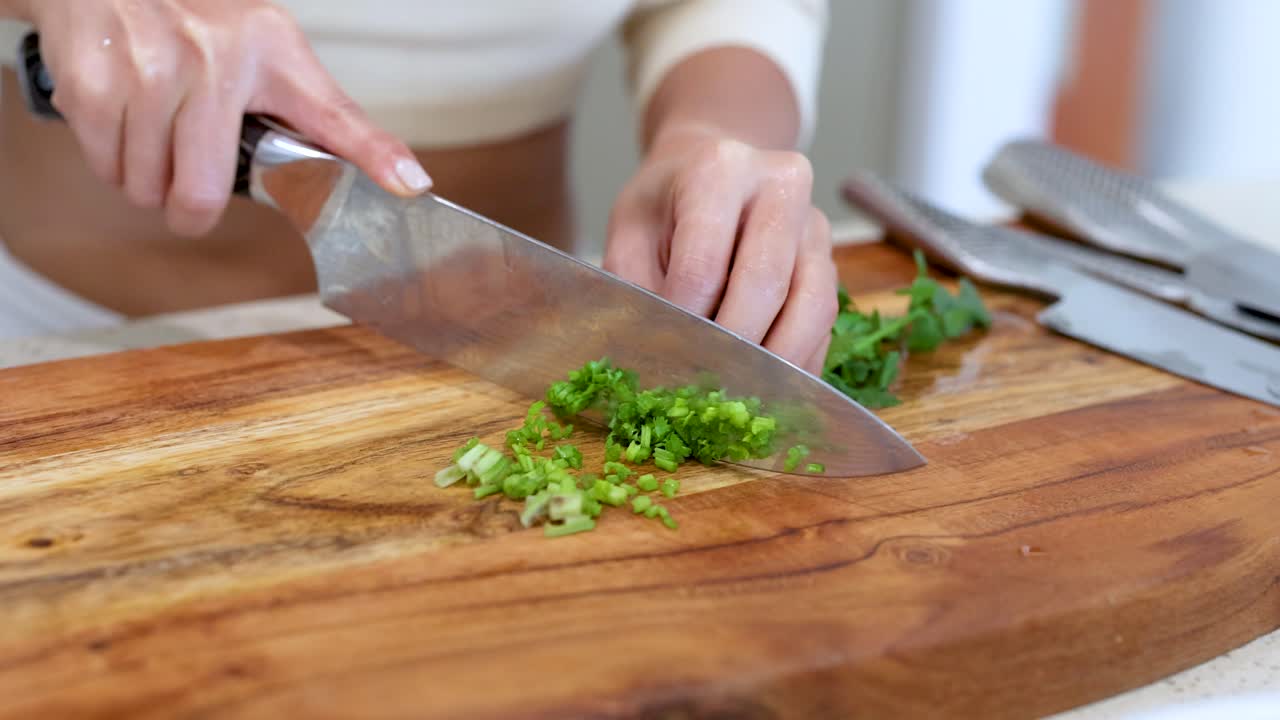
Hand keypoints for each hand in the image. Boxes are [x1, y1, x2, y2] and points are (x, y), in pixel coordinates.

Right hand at [18, 0, 429, 235]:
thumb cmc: (196, 20)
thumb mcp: (269, 52)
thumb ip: (325, 117)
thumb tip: (404, 180)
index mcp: (272, 50)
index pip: (334, 114)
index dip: (375, 156)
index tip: (412, 188)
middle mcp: (214, 57)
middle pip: (203, 193)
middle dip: (189, 208)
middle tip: (188, 187)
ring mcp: (150, 69)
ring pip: (147, 189)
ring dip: (146, 182)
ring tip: (154, 135)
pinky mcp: (95, 83)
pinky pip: (107, 168)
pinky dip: (112, 163)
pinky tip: (124, 121)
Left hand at [604, 126, 837, 374]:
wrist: (706, 169)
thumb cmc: (664, 206)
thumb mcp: (628, 233)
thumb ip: (638, 288)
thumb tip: (660, 356)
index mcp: (718, 171)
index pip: (703, 264)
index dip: (684, 320)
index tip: (666, 354)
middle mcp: (780, 187)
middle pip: (766, 284)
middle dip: (733, 346)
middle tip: (705, 389)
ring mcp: (814, 224)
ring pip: (814, 305)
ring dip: (777, 362)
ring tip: (741, 395)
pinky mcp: (831, 258)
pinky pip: (827, 322)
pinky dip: (800, 360)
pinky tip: (770, 387)